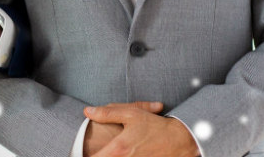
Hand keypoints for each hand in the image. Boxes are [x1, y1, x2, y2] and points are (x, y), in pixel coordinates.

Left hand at [84, 103, 199, 156]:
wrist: (180, 141)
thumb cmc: (154, 126)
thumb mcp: (130, 114)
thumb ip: (107, 113)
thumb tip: (87, 111)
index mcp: (118, 148)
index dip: (84, 156)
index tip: (82, 153)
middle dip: (96, 156)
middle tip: (89, 153)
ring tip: (108, 152)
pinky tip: (125, 154)